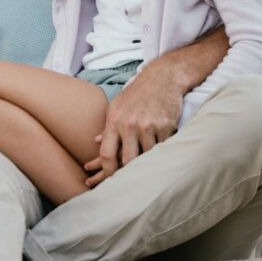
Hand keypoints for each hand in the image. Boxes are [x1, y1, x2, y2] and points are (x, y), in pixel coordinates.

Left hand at [83, 64, 180, 186]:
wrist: (162, 78)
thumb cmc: (136, 94)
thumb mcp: (116, 106)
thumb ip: (108, 126)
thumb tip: (95, 141)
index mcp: (114, 121)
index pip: (106, 153)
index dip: (107, 172)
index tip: (109, 182)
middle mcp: (130, 124)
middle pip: (127, 159)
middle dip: (128, 173)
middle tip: (129, 182)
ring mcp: (148, 125)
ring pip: (147, 156)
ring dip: (147, 162)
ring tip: (147, 168)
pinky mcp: (166, 126)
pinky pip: (163, 148)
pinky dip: (162, 150)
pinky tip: (162, 150)